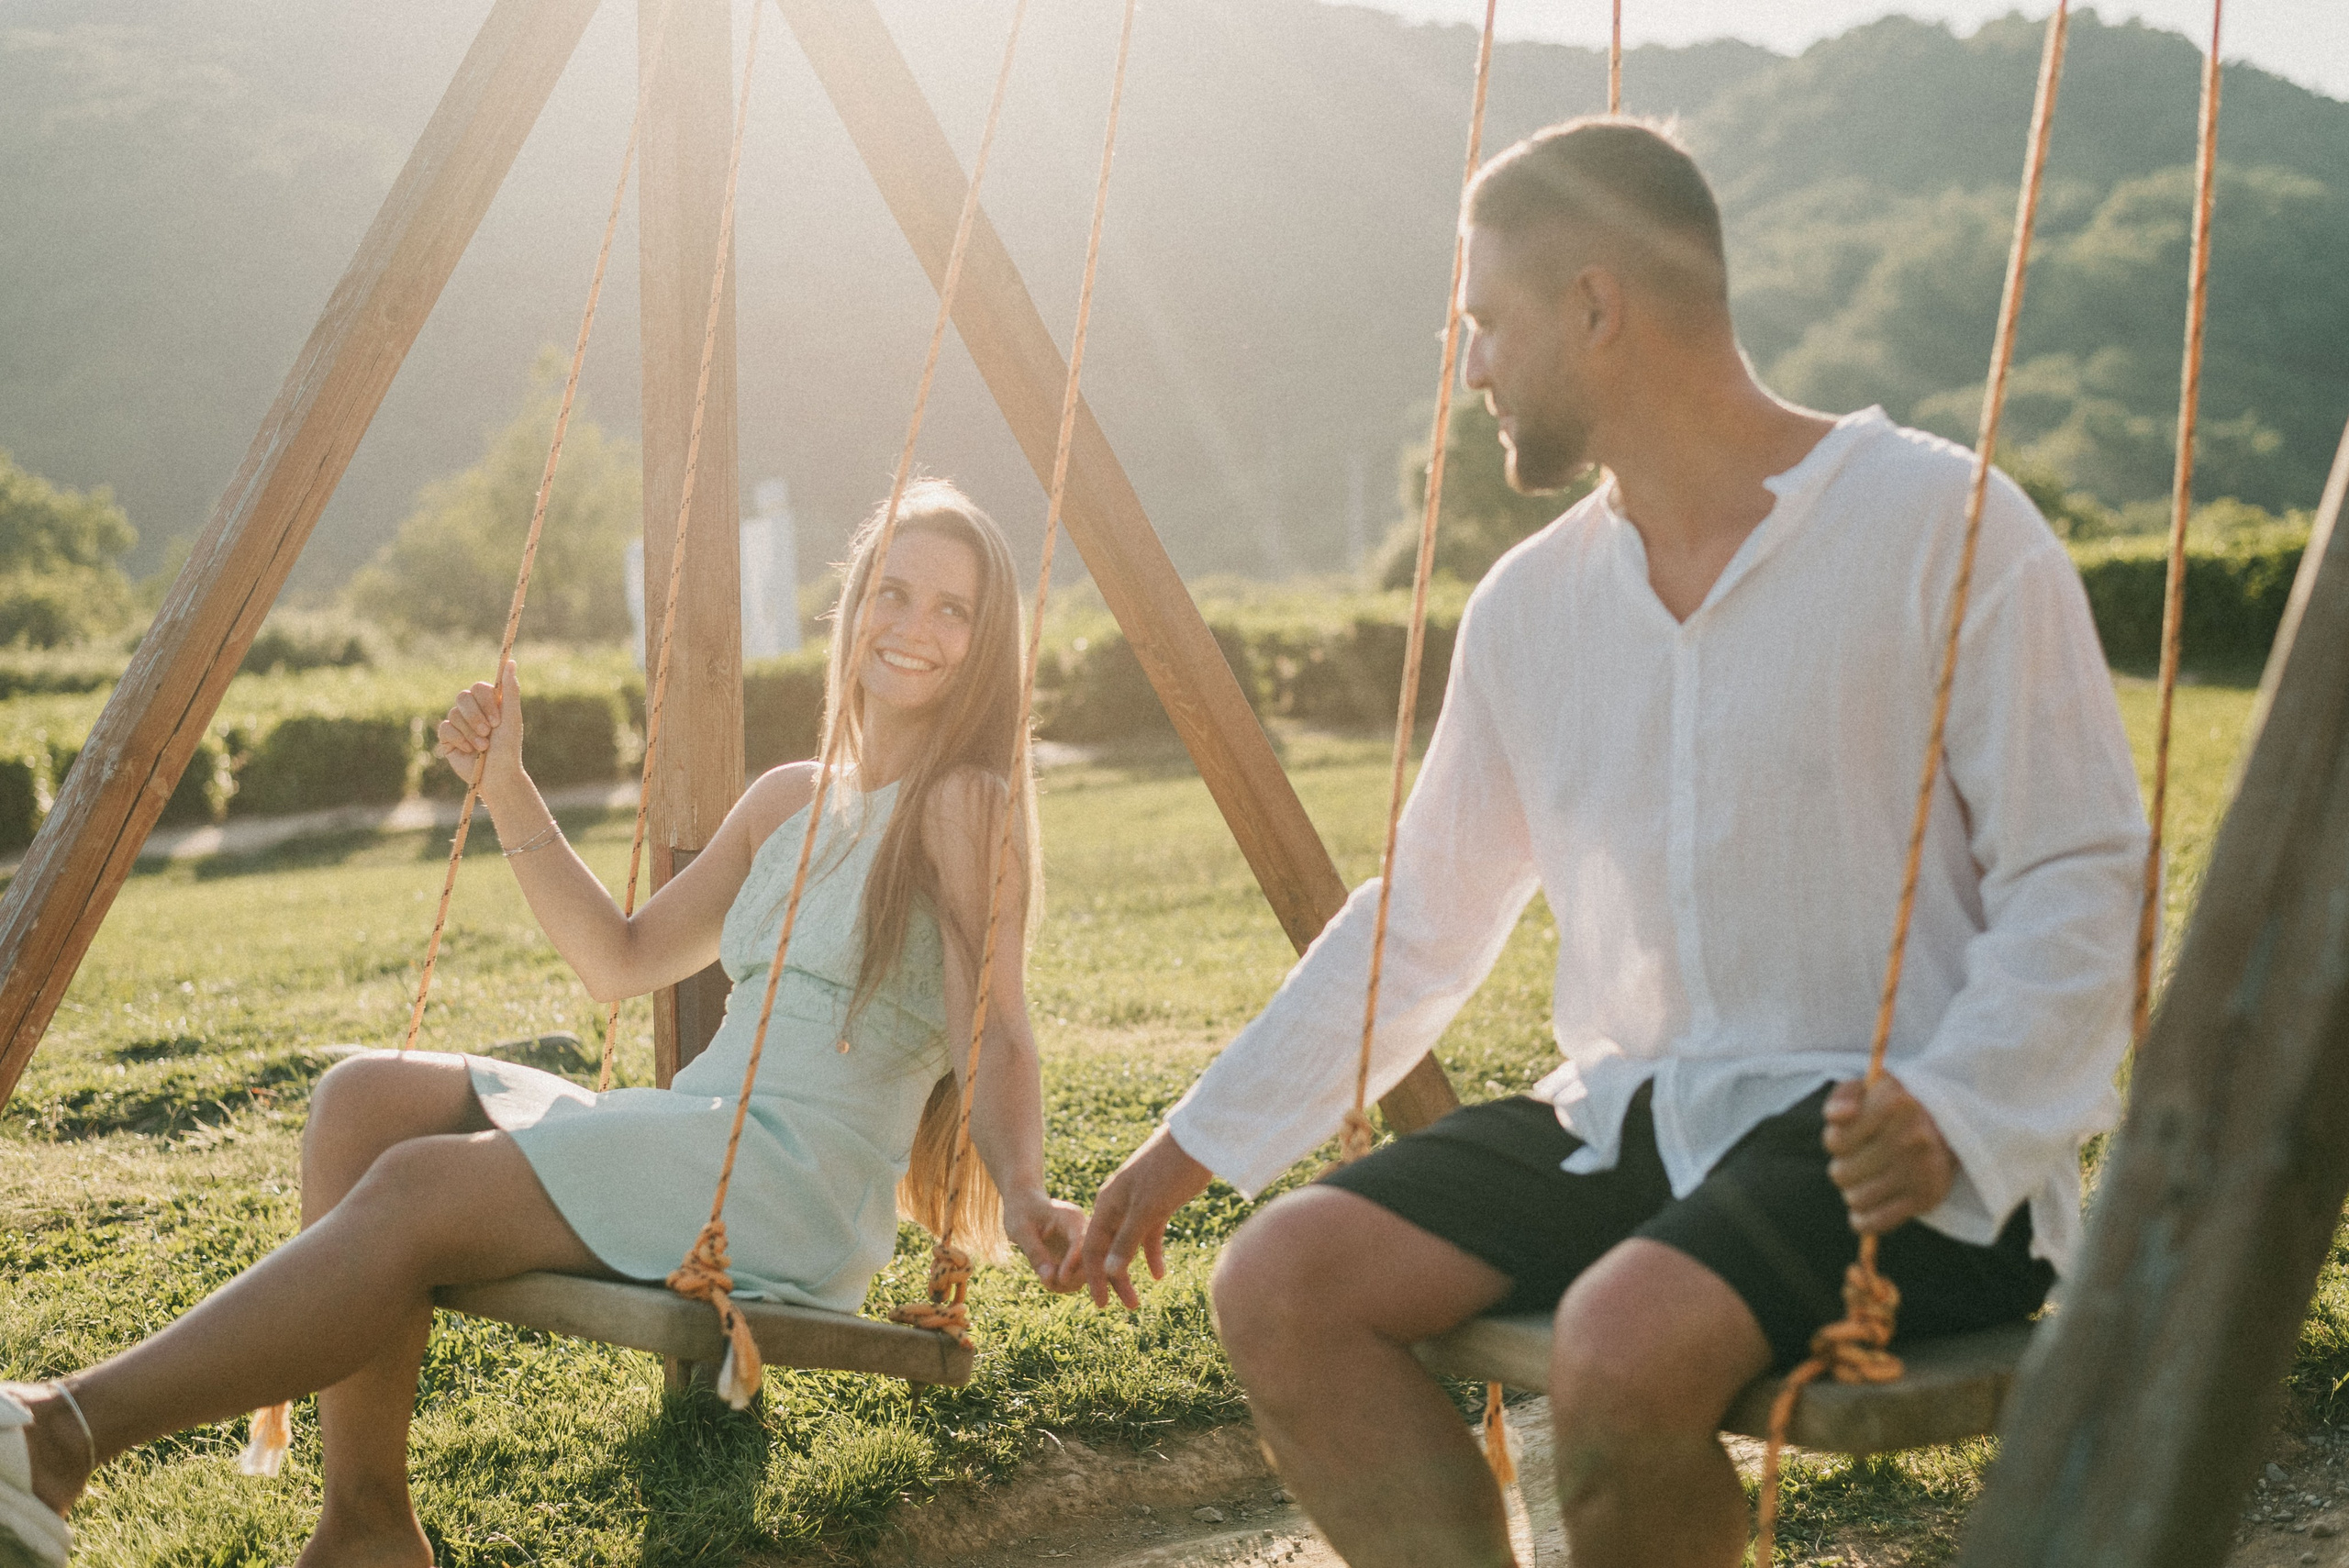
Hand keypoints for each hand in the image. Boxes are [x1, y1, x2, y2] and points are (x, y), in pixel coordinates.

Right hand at [434, 660, 524, 789]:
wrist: (497, 776)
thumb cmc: (508, 748)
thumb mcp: (511, 718)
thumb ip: (510, 690)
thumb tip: (511, 662)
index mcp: (488, 703)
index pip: (478, 687)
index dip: (485, 702)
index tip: (497, 721)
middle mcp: (472, 710)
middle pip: (463, 697)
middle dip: (476, 717)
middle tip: (488, 733)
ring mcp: (458, 723)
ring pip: (454, 713)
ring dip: (471, 732)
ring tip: (483, 747)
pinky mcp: (447, 738)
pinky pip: (445, 728)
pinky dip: (459, 739)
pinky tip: (469, 751)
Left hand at [1003, 1192, 1088, 1290]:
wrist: (1025, 1204)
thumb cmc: (1021, 1212)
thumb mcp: (1021, 1230)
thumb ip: (1035, 1252)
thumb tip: (1049, 1278)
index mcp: (1072, 1218)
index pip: (1081, 1241)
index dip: (1072, 1263)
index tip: (1060, 1279)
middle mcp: (1084, 1230)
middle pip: (1091, 1259)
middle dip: (1072, 1277)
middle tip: (1047, 1283)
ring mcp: (1083, 1243)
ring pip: (1087, 1271)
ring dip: (1069, 1283)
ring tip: (1046, 1282)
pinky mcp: (1078, 1255)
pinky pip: (1079, 1275)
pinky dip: (1066, 1283)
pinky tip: (1048, 1279)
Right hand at [1067, 1125, 1212, 1308]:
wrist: (1196, 1143)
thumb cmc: (1168, 1172)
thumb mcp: (1148, 1208)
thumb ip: (1128, 1240)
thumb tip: (1110, 1273)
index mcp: (1107, 1204)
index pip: (1093, 1248)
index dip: (1095, 1277)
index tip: (1101, 1304)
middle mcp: (1117, 1206)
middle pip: (1110, 1249)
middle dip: (1115, 1279)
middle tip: (1127, 1307)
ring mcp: (1138, 1205)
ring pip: (1129, 1245)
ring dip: (1133, 1270)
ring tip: (1138, 1299)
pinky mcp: (1158, 1205)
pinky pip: (1149, 1235)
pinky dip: (1151, 1254)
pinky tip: (1158, 1274)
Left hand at [1821, 1073, 1955, 1235]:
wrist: (1952, 1126)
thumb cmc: (1897, 1107)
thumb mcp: (1870, 1088)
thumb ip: (1843, 1096)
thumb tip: (1837, 1117)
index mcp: (1892, 1103)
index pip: (1835, 1142)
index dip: (1835, 1143)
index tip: (1850, 1139)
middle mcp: (1909, 1136)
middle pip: (1841, 1174)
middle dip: (1844, 1169)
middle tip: (1858, 1162)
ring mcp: (1921, 1169)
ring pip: (1855, 1199)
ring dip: (1854, 1192)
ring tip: (1867, 1181)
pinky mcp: (1928, 1196)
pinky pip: (1876, 1222)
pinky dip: (1863, 1220)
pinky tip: (1864, 1211)